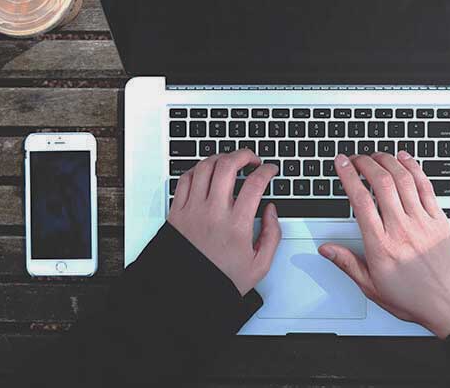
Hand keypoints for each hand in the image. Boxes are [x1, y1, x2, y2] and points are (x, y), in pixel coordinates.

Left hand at [167, 150, 280, 295]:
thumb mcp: (260, 265)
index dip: (267, 170)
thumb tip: (271, 210)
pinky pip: (185, 179)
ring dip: (221, 158)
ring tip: (230, 162)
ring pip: (205, 167)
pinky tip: (206, 173)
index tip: (270, 170)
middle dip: (244, 154)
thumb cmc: (221, 280)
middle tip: (252, 159)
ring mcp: (193, 210)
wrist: (188, 294)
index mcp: (237, 225)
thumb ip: (273, 234)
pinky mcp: (177, 212)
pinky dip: (197, 169)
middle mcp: (213, 212)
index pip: (255, 183)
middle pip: (228, 165)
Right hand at [319, 151, 449, 337]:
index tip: (341, 164)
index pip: (360, 201)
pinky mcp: (439, 219)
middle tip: (355, 157)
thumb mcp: (372, 286)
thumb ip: (347, 264)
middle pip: (381, 183)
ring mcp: (422, 222)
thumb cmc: (414, 298)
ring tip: (376, 155)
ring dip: (387, 161)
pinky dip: (414, 168)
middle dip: (365, 163)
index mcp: (381, 245)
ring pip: (403, 179)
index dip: (348, 176)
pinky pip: (425, 186)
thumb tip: (327, 249)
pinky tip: (405, 159)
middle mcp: (401, 229)